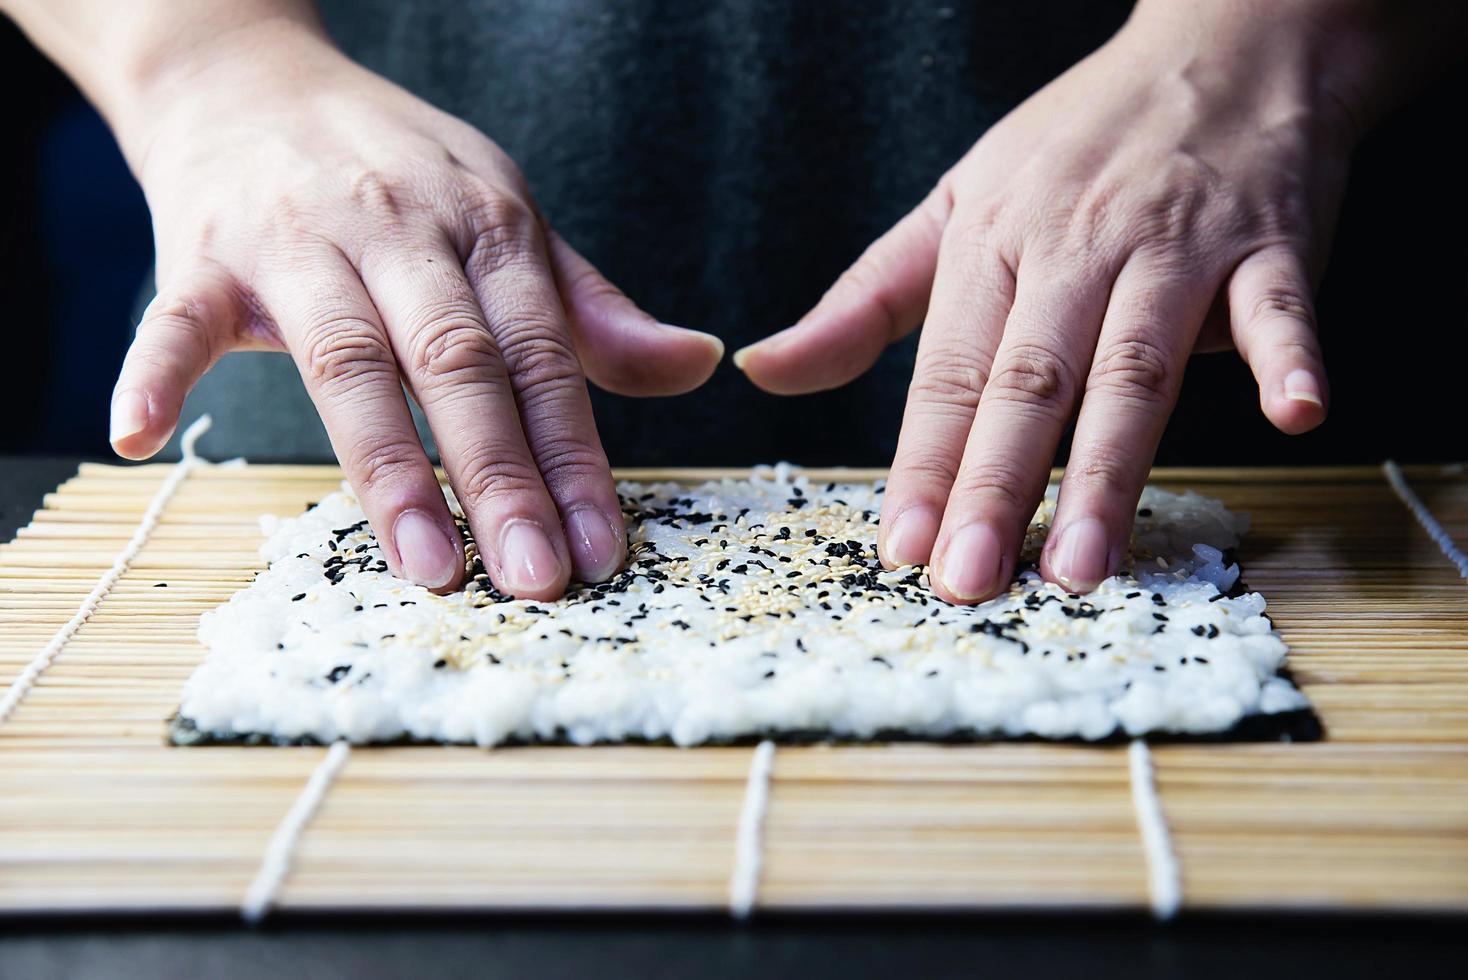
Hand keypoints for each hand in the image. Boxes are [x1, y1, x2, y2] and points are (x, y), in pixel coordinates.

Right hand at [108, 23, 722, 597]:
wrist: (255, 80)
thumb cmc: (402, 175)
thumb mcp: (510, 225)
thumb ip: (593, 311)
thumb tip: (697, 365)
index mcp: (489, 227)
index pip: (543, 359)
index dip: (575, 457)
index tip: (604, 546)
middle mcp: (402, 230)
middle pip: (458, 364)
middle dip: (502, 476)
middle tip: (536, 576)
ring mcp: (298, 239)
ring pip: (348, 357)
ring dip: (386, 463)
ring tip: (424, 562)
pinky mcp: (201, 249)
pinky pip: (175, 315)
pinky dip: (156, 371)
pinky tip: (141, 438)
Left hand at [736, 0, 1362, 601]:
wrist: (1221, 46)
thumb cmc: (1075, 145)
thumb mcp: (953, 206)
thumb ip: (863, 303)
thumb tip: (766, 370)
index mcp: (992, 244)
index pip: (948, 374)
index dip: (923, 464)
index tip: (900, 549)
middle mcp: (1076, 248)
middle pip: (1030, 381)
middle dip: (995, 486)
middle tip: (968, 581)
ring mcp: (1176, 246)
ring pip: (1136, 366)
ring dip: (1110, 467)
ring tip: (1081, 563)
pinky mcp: (1272, 243)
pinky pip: (1280, 303)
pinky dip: (1289, 354)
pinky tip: (1295, 413)